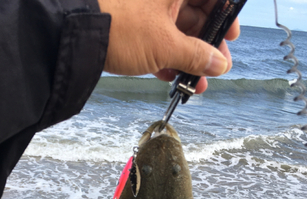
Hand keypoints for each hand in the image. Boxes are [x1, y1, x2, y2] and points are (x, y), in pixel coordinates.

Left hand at [98, 0, 239, 93]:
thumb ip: (196, 56)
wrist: (76, 35)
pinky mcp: (135, 27)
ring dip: (189, 57)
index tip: (230, 37)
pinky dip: (168, 59)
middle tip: (214, 67)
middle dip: (207, 44)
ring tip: (196, 81)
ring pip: (178, 31)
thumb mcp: (165, 45)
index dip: (225, 15)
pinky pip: (160, 40)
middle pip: (196, 13)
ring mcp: (148, 9)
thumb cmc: (119, 26)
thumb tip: (218, 64)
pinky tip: (174, 78)